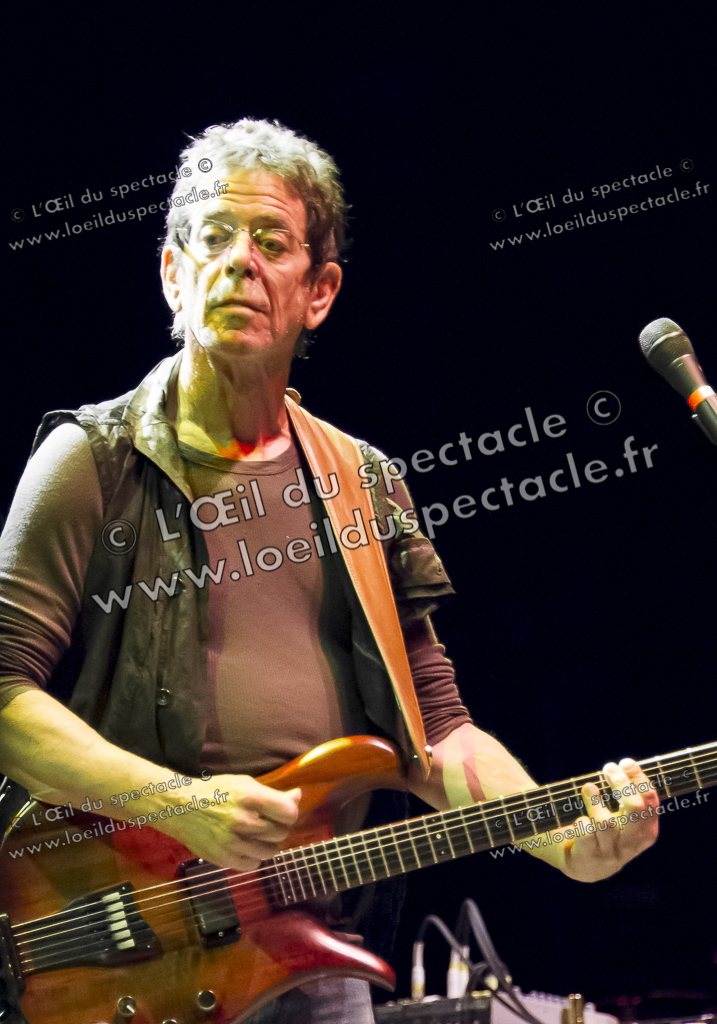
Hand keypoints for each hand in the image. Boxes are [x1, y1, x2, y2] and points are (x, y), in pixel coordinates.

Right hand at [160, 774, 300, 871]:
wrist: (180, 808)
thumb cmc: (215, 792)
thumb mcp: (245, 784)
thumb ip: (272, 794)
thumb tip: (298, 796)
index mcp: (250, 797)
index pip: (288, 813)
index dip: (289, 813)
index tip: (282, 813)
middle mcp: (243, 821)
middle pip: (281, 833)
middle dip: (277, 828)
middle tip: (266, 823)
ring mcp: (233, 842)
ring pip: (270, 852)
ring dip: (267, 844)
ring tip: (256, 835)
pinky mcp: (224, 859)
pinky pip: (253, 865)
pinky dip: (253, 858)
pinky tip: (245, 846)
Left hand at [560, 758, 658, 881]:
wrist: (584, 866)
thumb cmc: (605, 833)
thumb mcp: (623, 819)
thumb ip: (629, 798)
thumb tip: (626, 766)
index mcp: (646, 832)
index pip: (650, 802)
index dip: (639, 779)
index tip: (625, 762)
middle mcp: (632, 843)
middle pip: (635, 809)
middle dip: (621, 784)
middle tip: (609, 768)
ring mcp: (611, 852)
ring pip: (605, 822)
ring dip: (595, 800)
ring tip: (588, 788)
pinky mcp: (591, 856)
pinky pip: (586, 833)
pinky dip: (581, 821)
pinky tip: (579, 818)